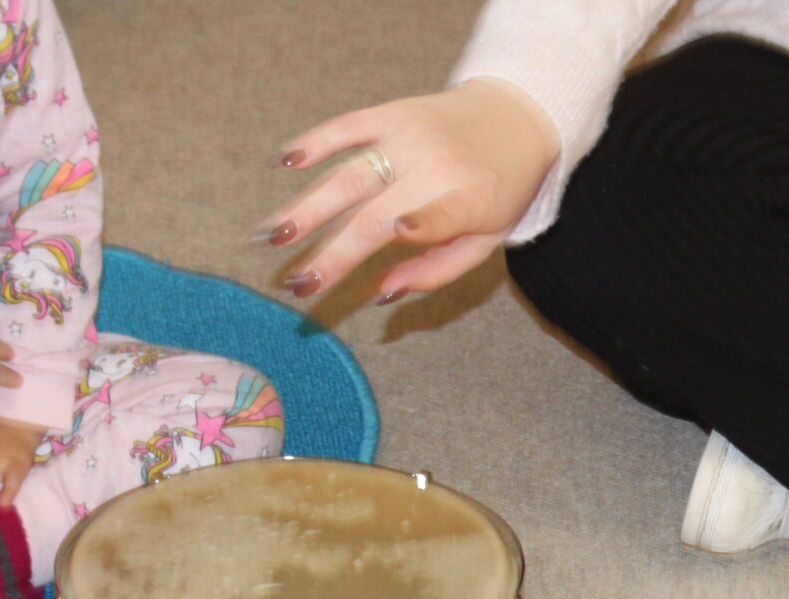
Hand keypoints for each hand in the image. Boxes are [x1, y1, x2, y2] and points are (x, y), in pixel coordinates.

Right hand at [265, 80, 560, 302]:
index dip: (423, 223)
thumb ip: (438, 270)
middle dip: (332, 251)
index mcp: (471, 201)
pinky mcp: (392, 114)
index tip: (397, 229)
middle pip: (374, 214)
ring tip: (274, 235)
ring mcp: (410, 138)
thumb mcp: (486, 239)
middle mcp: (436, 167)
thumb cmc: (497, 191)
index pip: (443, 216)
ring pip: (350, 175)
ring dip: (308, 207)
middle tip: (295, 282)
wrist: (514, 116)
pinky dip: (315, 142)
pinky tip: (283, 162)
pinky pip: (347, 127)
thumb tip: (381, 293)